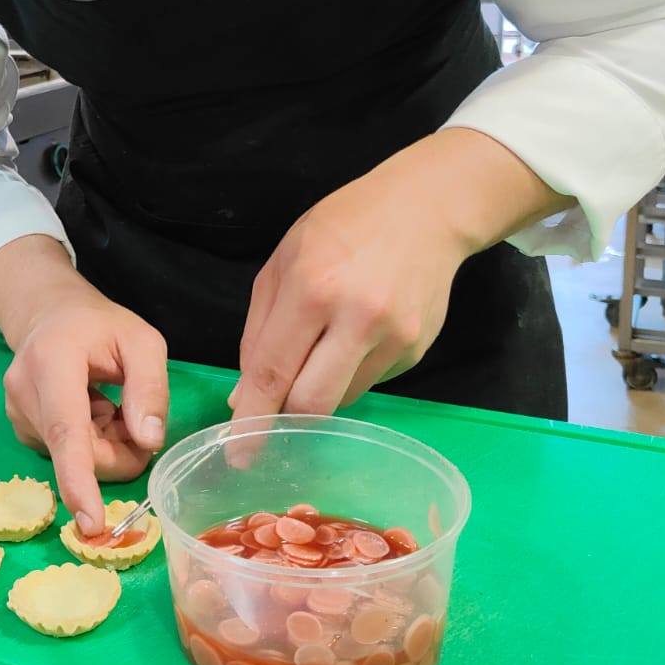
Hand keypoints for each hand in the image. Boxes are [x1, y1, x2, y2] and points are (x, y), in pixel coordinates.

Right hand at [0, 236, 169, 536]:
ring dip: (106, 443)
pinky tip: (91, 411)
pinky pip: (66, 455)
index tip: (91, 522)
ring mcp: (17, 413)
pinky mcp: (21, 429)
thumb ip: (150, 388)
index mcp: (53, 362)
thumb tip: (148, 441)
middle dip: (120, 451)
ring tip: (109, 403)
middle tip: (139, 418)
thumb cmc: (99, 325)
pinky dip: (90, 443)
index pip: (66, 431)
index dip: (79, 480)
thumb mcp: (141, 341)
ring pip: (76, 459)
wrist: (48, 312)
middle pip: (81, 453)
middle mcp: (24, 392)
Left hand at [232, 129, 564, 419]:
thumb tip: (244, 395)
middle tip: (269, 423)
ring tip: (319, 350)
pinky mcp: (416, 350)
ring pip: (341, 399)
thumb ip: (259, 330)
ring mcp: (394, 337)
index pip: (273, 371)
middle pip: (313, 403)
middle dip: (284, 420)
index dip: (253, 418)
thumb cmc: (343, 227)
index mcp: (313, 288)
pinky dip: (347, 374)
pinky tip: (353, 338)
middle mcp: (357, 317)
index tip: (239, 455)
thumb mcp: (285, 261)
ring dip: (317, 392)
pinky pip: (368, 382)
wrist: (425, 209)